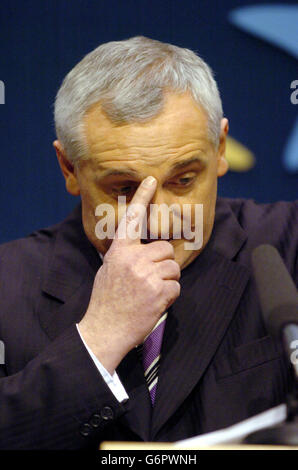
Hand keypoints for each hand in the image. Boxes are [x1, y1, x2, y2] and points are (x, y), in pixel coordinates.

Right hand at [78, 176, 180, 372]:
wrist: (104, 330)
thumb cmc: (106, 300)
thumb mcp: (108, 270)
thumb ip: (125, 255)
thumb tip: (139, 247)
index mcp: (119, 251)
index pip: (132, 219)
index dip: (142, 197)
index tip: (152, 179)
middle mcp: (134, 258)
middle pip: (165, 249)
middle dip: (163, 264)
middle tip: (151, 280)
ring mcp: (147, 275)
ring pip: (173, 267)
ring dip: (167, 281)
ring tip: (150, 293)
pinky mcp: (159, 292)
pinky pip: (176, 287)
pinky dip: (170, 296)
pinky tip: (154, 304)